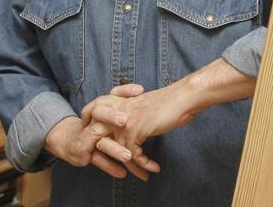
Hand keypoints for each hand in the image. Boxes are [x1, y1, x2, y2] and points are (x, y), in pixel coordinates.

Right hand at [44, 86, 154, 180]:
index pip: (112, 94)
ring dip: (115, 149)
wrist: (69, 141)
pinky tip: (122, 174)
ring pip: (101, 141)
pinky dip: (110, 167)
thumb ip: (123, 103)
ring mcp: (88, 136)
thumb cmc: (95, 127)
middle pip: (99, 113)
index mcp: (101, 107)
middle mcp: (93, 120)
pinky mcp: (84, 152)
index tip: (140, 91)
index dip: (125, 91)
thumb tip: (143, 91)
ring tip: (129, 156)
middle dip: (112, 116)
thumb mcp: (108, 113)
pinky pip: (98, 160)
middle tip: (125, 120)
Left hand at [81, 83, 197, 166]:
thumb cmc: (170, 102)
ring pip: (120, 151)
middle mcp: (118, 111)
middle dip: (104, 156)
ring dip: (133, 167)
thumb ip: (133, 114)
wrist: (182, 98)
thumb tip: (131, 131)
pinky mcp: (134, 130)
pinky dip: (144, 164)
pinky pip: (133, 154)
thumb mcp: (145, 106)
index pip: (95, 109)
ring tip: (143, 175)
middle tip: (115, 170)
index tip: (96, 141)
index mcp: (120, 102)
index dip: (91, 124)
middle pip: (100, 136)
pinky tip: (153, 168)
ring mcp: (124, 120)